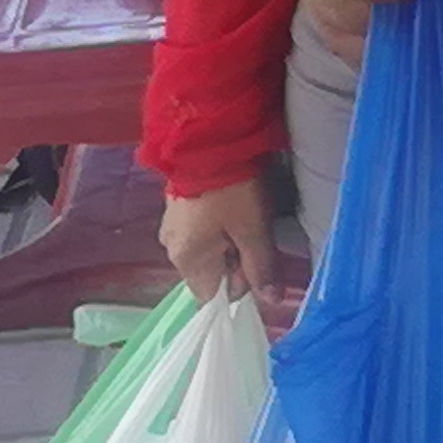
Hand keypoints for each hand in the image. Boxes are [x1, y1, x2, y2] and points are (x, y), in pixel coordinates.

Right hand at [160, 174, 286, 302]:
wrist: (209, 142)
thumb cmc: (233, 192)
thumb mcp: (254, 230)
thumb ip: (261, 268)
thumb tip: (271, 301)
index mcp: (187, 260)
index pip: (210, 295)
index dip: (236, 286)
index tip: (253, 264)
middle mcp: (171, 249)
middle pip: (208, 274)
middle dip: (233, 263)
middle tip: (251, 235)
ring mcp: (170, 228)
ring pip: (205, 252)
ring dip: (226, 244)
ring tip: (243, 218)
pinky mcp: (176, 209)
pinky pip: (198, 233)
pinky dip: (216, 229)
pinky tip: (230, 209)